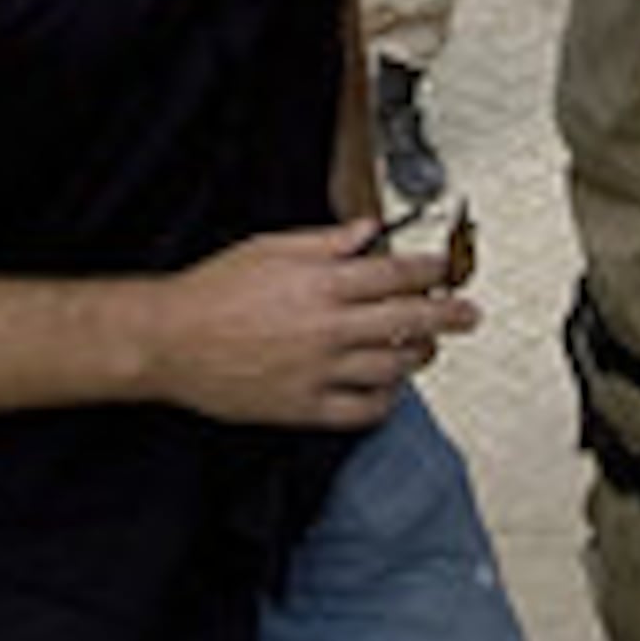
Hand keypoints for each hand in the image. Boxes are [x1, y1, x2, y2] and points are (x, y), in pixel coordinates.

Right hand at [143, 222, 481, 429]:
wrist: (170, 340)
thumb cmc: (213, 292)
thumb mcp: (269, 247)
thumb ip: (326, 241)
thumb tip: (368, 230)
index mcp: (320, 284)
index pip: (397, 276)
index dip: (432, 271)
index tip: (447, 270)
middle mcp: (327, 328)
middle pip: (409, 320)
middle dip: (449, 314)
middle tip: (469, 313)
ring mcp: (318, 371)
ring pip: (393, 366)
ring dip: (418, 355)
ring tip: (425, 348)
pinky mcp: (304, 406)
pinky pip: (362, 410)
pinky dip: (385, 400)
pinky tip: (388, 388)